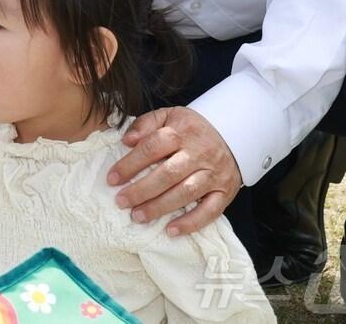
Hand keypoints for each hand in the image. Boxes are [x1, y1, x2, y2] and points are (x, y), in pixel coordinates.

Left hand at [108, 106, 241, 235]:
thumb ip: (145, 124)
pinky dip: (191, 223)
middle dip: (141, 190)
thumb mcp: (168, 115)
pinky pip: (210, 211)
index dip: (130, 164)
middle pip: (168, 174)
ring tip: (138, 216)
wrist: (233, 134)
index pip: (152, 148)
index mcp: (181, 132)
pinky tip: (171, 230)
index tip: (112, 179)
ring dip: (160, 207)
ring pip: (186, 193)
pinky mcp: (225, 191)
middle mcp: (199, 154)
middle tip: (121, 201)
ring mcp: (213, 174)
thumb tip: (126, 140)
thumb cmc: (191, 129)